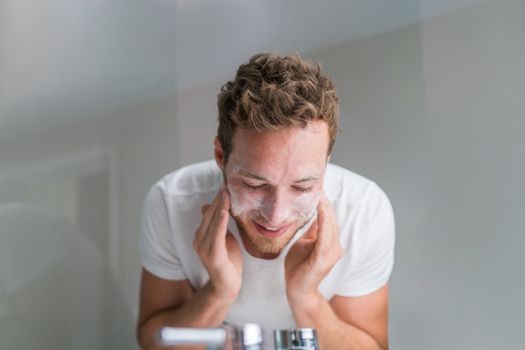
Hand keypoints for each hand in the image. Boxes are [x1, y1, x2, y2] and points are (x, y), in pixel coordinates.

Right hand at [193, 187, 242, 301]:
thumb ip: (217, 224)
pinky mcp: (212, 255)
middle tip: (226, 185)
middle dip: (218, 200)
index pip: (208, 214)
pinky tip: (224, 211)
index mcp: (200, 236)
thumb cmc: (228, 261)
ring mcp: (203, 248)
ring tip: (226, 193)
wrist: (228, 285)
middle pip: (209, 216)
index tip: (224, 186)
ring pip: (212, 223)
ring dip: (220, 206)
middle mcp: (199, 241)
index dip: (216, 200)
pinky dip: (220, 222)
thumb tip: (207, 206)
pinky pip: (217, 235)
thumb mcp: (223, 238)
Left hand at [284, 192, 342, 304]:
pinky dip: (323, 222)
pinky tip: (320, 210)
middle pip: (331, 219)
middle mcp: (335, 246)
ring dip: (325, 208)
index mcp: (330, 242)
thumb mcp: (304, 242)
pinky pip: (325, 237)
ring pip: (330, 225)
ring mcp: (331, 253)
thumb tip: (308, 212)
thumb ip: (310, 230)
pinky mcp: (324, 259)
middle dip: (325, 201)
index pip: (328, 218)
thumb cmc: (299, 267)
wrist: (297, 290)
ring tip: (320, 193)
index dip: (324, 202)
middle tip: (318, 183)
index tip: (317, 186)